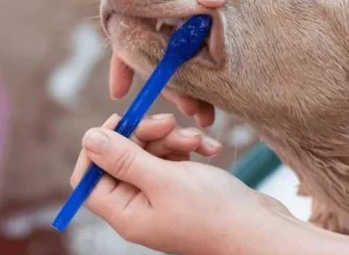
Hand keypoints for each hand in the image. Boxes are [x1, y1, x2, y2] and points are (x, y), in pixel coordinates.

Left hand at [72, 114, 290, 254]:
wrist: (260, 229)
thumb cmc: (214, 212)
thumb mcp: (164, 179)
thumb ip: (124, 158)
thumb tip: (88, 138)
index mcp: (126, 212)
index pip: (89, 178)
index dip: (99, 147)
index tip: (121, 121)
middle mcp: (140, 205)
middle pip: (124, 158)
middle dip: (147, 135)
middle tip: (169, 122)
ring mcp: (163, 196)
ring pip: (152, 152)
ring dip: (173, 139)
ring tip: (198, 141)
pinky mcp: (184, 187)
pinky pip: (175, 158)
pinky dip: (190, 149)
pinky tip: (210, 149)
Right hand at [108, 0, 297, 119]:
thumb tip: (207, 0)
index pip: (125, 13)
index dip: (120, 50)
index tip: (120, 85)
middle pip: (154, 43)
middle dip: (163, 79)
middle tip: (186, 109)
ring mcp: (196, 4)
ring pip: (180, 51)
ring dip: (189, 83)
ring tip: (206, 116)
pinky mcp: (219, 14)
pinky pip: (206, 48)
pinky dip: (210, 73)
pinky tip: (223, 96)